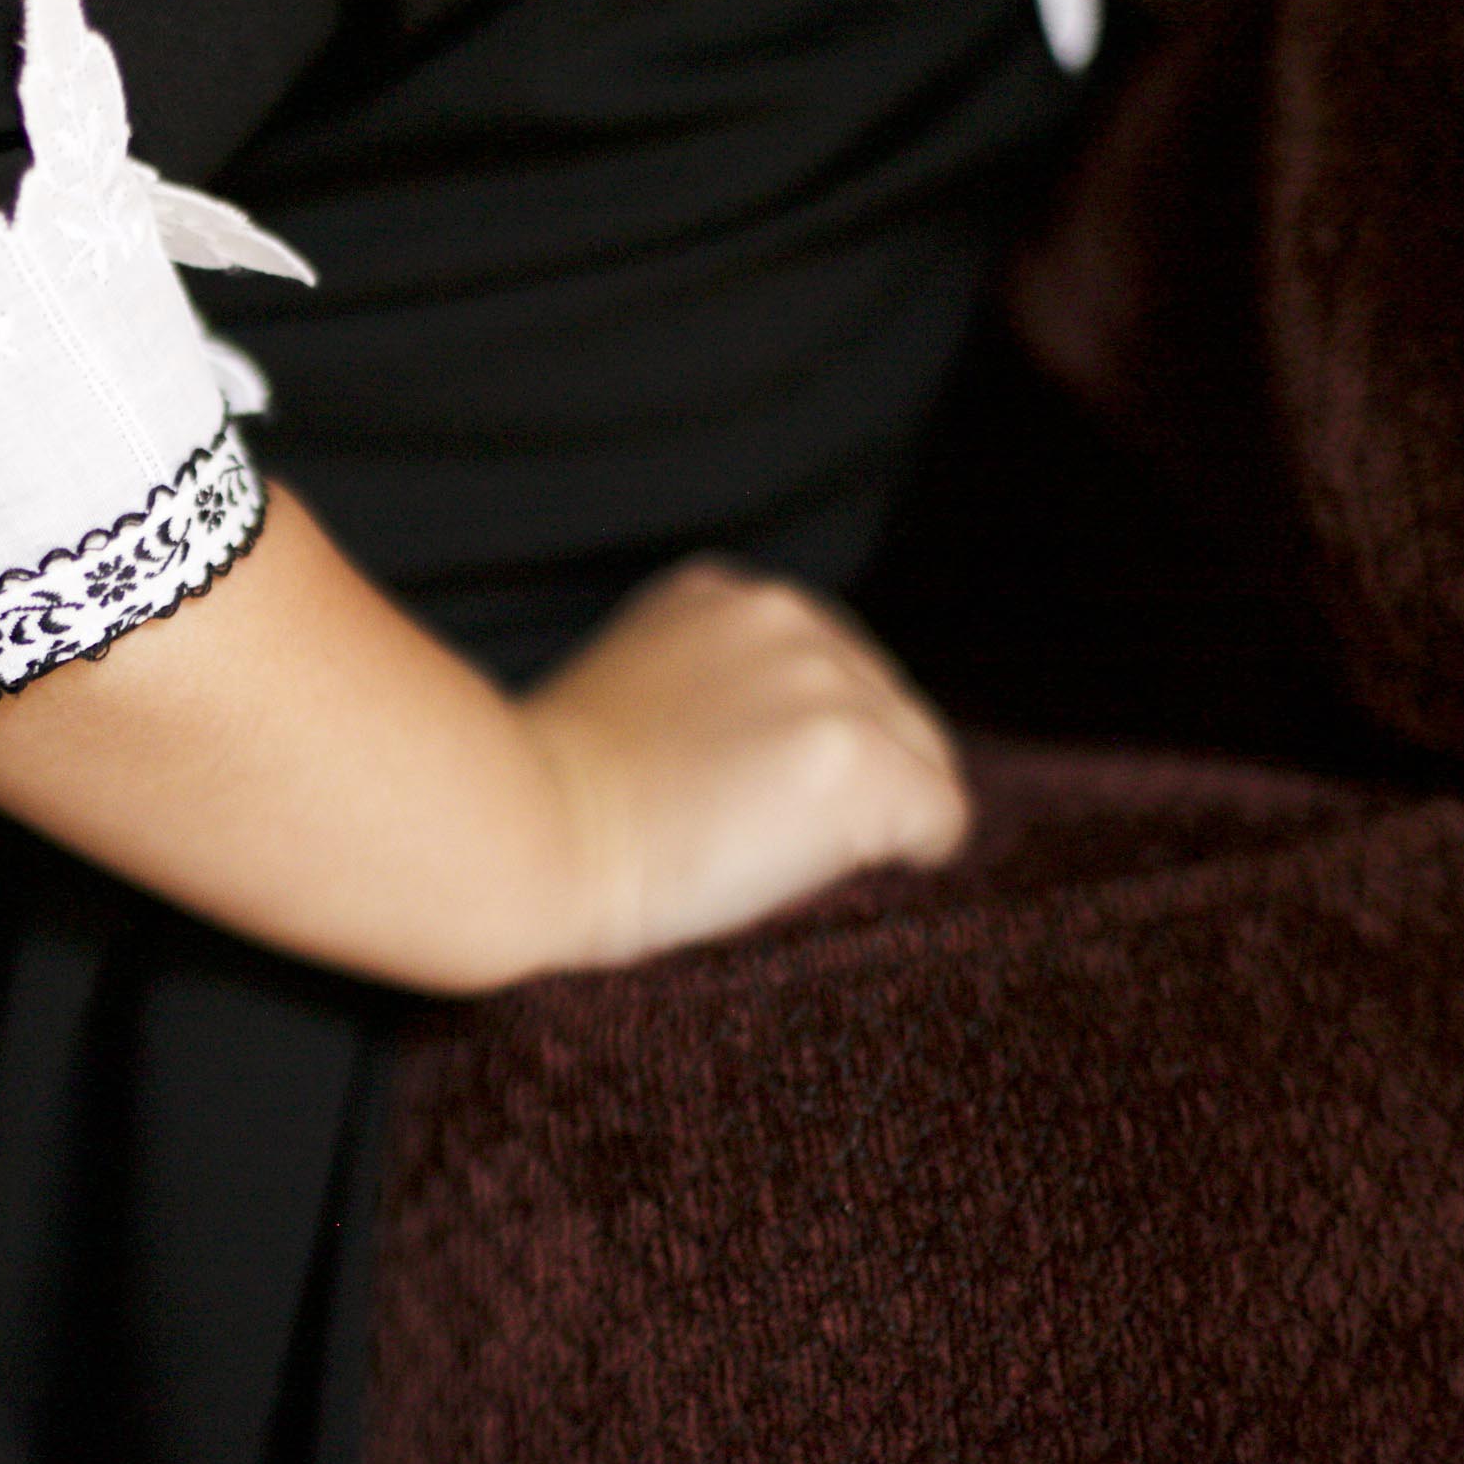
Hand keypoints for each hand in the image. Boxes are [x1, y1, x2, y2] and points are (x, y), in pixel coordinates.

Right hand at [518, 557, 970, 965]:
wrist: (523, 835)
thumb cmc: (554, 797)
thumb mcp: (636, 693)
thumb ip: (713, 686)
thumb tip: (781, 750)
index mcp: (720, 594)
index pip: (824, 667)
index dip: (795, 745)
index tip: (733, 789)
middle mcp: (786, 617)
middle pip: (887, 708)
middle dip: (842, 776)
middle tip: (741, 831)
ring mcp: (828, 685)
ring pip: (919, 762)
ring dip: (866, 815)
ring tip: (761, 849)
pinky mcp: (861, 761)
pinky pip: (940, 819)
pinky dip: (905, 856)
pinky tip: (814, 869)